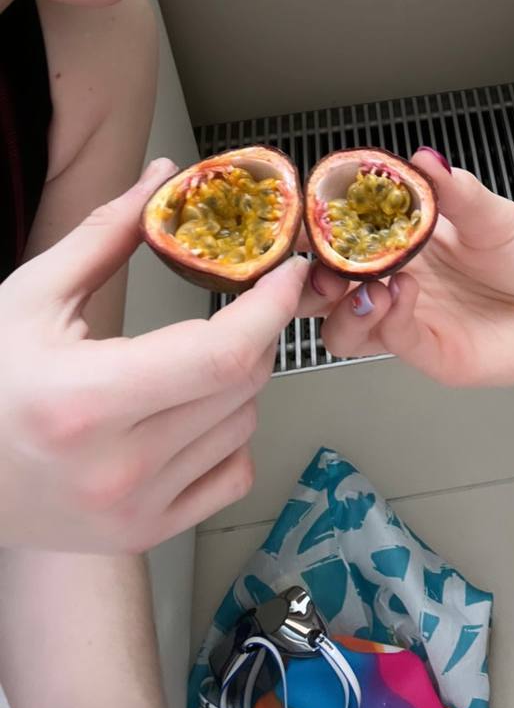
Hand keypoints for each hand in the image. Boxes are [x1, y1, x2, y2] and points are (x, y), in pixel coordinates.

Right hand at [0, 159, 304, 552]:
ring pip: (245, 425)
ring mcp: (137, 510)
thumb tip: (164, 174)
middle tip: (239, 305)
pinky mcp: (147, 533)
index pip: (222, 354)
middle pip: (244, 384)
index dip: (270, 307)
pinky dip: (231, 435)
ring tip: (194, 359)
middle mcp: (120, 467)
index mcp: (86, 401)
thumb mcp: (31, 298)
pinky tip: (192, 412)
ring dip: (242, 380)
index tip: (286, 272)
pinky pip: (233, 473)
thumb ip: (106, 233)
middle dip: (256, 331)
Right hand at [297, 149, 513, 386]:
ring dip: (341, 306)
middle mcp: (394, 282)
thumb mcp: (495, 216)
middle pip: (321, 291)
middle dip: (303, 279)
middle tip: (313, 260)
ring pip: (341, 328)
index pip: (338, 237)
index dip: (311, 228)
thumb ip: (455, 193)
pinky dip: (386, 318)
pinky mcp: (432, 354)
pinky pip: (391, 341)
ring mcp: (409, 322)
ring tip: (367, 283)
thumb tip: (423, 156)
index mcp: (400, 240)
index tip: (299, 211)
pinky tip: (400, 293)